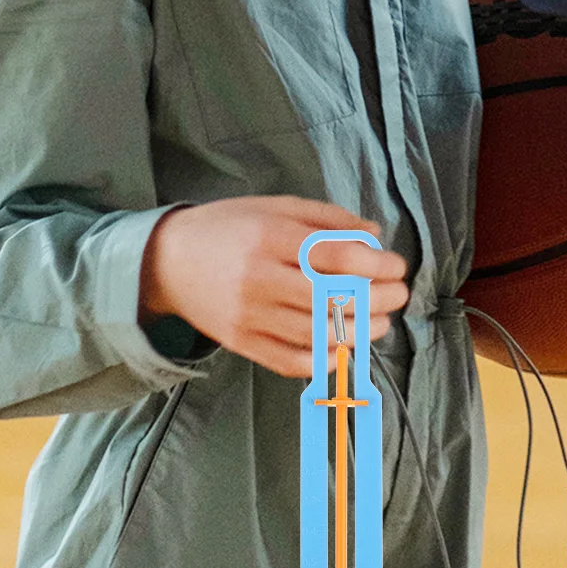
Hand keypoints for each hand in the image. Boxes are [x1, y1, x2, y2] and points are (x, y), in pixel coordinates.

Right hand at [138, 197, 408, 377]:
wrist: (167, 261)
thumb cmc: (230, 227)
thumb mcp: (276, 206)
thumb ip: (327, 218)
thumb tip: (374, 235)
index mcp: (271, 237)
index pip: (336, 255)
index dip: (376, 264)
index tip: (397, 265)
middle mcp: (260, 278)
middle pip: (331, 297)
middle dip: (377, 299)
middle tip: (399, 294)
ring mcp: (249, 316)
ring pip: (315, 333)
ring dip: (359, 332)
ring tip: (381, 322)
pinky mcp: (241, 343)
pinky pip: (289, 360)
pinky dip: (323, 360)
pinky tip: (345, 350)